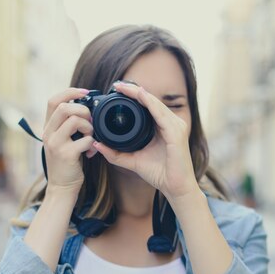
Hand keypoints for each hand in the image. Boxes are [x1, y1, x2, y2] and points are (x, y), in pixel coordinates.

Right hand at [42, 88, 96, 195]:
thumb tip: (86, 108)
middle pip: (65, 107)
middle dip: (83, 110)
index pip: (53, 100)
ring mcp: (55, 144)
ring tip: (90, 138)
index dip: (70, 92)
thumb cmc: (66, 163)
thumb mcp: (62, 141)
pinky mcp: (66, 155)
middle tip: (91, 122)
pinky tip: (91, 152)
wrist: (61, 188)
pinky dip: (92, 144)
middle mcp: (48, 134)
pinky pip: (85, 140)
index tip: (85, 93)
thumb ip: (68, 126)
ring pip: (76, 120)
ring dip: (89, 127)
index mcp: (48, 128)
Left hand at [92, 82, 199, 199]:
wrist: (176, 189)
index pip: (148, 106)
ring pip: (156, 104)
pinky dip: (150, 103)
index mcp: (164, 127)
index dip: (133, 96)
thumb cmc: (160, 174)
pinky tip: (140, 95)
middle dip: (134, 91)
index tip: (116, 90)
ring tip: (124, 87)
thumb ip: (116, 153)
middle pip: (151, 101)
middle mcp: (172, 123)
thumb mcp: (133, 161)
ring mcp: (176, 126)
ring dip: (139, 94)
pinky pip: (161, 114)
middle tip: (117, 84)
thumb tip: (97, 145)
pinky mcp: (177, 133)